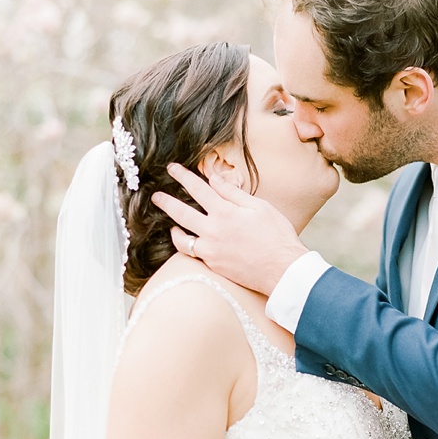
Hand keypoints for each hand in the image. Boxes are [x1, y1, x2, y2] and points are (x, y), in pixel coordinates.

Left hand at [151, 164, 306, 293]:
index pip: (198, 189)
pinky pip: (192, 254)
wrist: (282, 269)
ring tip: (170, 224)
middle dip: (166, 202)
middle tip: (156, 195)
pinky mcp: (213, 265)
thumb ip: (233, 193)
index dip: (183, 176)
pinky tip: (188, 242)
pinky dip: (187, 246)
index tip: (172, 168)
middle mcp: (213, 231)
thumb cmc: (276, 236)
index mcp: (225, 212)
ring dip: (173, 228)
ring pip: (182, 238)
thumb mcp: (259, 206)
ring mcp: (210, 250)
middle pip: (181, 212)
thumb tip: (215, 180)